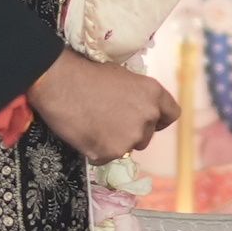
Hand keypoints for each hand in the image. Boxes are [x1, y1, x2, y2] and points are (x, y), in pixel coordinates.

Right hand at [28, 50, 175, 165]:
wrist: (60, 82)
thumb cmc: (86, 73)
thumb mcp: (123, 77)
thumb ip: (137, 96)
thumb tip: (136, 108)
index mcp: (153, 93)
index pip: (171, 114)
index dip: (158, 120)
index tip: (145, 121)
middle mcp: (148, 116)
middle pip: (147, 135)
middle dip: (131, 132)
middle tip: (108, 121)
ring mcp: (131, 136)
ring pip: (127, 148)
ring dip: (114, 142)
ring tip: (93, 126)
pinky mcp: (112, 152)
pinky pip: (106, 157)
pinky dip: (96, 150)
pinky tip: (83, 134)